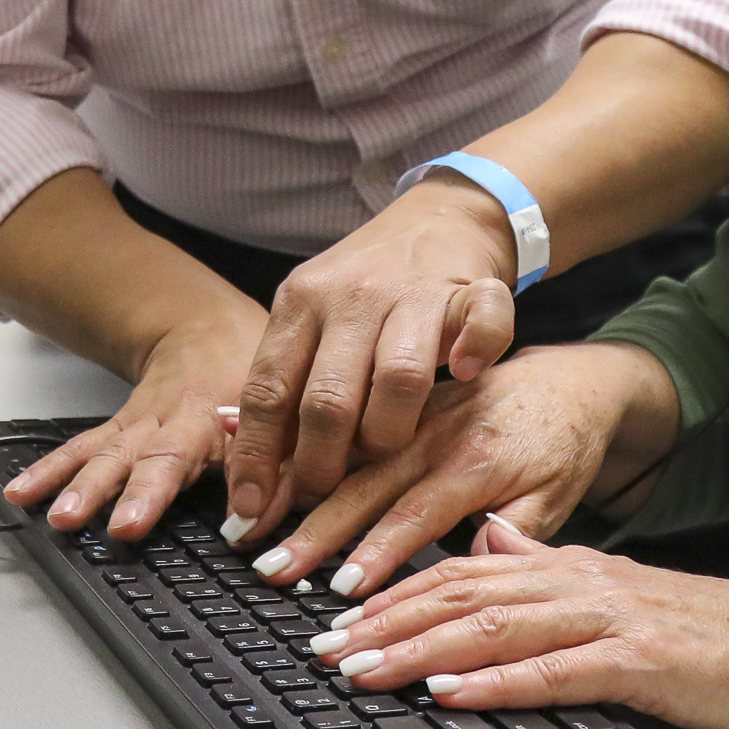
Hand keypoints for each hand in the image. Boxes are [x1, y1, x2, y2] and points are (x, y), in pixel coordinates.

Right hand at [0, 308, 256, 539]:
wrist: (211, 334)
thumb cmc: (253, 379)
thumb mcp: (281, 421)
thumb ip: (274, 473)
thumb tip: (259, 525)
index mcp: (212, 418)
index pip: (183, 456)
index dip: (155, 491)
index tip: (131, 524)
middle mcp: (168, 421)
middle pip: (137, 456)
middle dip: (111, 492)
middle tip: (86, 522)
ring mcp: (137, 424)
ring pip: (103, 453)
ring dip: (77, 485)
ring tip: (55, 517)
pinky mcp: (117, 428)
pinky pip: (79, 449)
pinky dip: (48, 471)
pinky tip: (20, 493)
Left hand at [224, 180, 518, 535]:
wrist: (440, 217)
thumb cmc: (365, 291)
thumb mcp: (309, 324)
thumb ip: (283, 389)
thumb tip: (245, 477)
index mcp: (299, 303)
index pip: (267, 390)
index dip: (255, 457)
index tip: (249, 511)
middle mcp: (352, 295)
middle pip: (329, 398)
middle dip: (320, 466)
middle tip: (320, 499)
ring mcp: (414, 291)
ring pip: (399, 379)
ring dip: (390, 436)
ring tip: (385, 458)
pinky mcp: (473, 288)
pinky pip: (483, 324)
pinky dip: (477, 353)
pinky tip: (466, 377)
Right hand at [231, 342, 675, 597]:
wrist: (573, 377)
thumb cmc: (564, 445)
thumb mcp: (560, 495)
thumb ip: (519, 531)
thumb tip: (475, 553)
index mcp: (477, 458)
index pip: (417, 512)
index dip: (378, 551)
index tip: (343, 588)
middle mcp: (434, 429)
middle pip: (362, 482)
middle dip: (313, 529)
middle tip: (271, 567)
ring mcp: (405, 407)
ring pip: (336, 446)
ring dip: (286, 482)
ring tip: (246, 516)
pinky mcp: (389, 392)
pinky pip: (331, 412)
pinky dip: (284, 425)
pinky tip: (234, 430)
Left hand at [316, 516, 728, 728]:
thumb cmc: (697, 628)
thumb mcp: (606, 583)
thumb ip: (541, 561)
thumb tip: (484, 541)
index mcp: (561, 566)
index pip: (456, 573)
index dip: (390, 593)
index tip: (335, 617)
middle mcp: (574, 582)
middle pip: (460, 595)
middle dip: (384, 621)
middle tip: (325, 647)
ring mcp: (604, 619)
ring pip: (493, 628)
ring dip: (420, 650)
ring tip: (365, 670)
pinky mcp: (634, 660)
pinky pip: (553, 672)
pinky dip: (496, 683)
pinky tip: (453, 693)